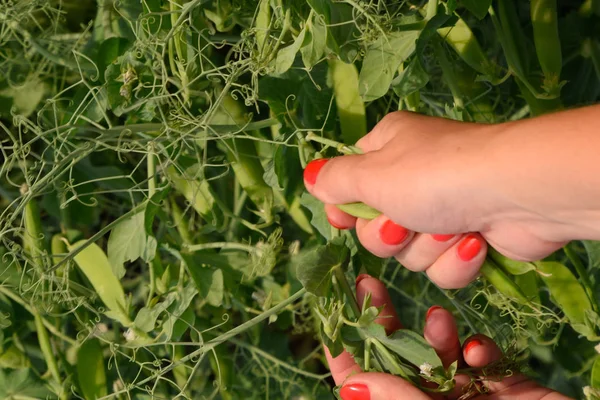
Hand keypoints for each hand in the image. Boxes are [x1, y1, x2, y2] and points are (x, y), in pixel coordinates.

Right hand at [303, 111, 569, 288]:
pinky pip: (442, 265)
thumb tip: (309, 176)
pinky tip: (473, 241)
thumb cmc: (435, 175)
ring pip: (409, 252)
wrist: (517, 193)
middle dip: (390, 235)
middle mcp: (414, 176)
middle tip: (404, 222)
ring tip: (451, 226)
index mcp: (388, 148)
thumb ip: (334, 180)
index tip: (346, 218)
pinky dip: (455, 259)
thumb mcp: (371, 173)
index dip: (346, 208)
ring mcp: (444, 207)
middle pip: (376, 228)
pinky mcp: (470, 236)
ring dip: (427, 246)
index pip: (348, 182)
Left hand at [326, 274, 571, 399]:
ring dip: (435, 336)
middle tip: (366, 283)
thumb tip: (350, 387)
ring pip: (438, 357)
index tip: (333, 313)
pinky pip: (481, 361)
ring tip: (439, 319)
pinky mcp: (504, 389)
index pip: (365, 387)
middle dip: (382, 325)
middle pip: (396, 363)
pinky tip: (482, 350)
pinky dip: (478, 350)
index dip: (345, 353)